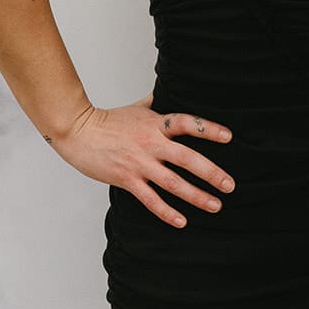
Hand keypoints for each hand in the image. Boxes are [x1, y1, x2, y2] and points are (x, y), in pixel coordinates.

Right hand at [51, 94, 234, 227]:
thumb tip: (168, 87)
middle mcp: (151, 144)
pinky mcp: (127, 179)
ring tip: (215, 205)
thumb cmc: (106, 120)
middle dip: (211, 173)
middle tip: (230, 185)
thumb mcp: (136, 107)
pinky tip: (182, 221)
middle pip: (187, 158)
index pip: (187, 124)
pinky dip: (167, 212)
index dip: (208, 129)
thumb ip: (155, 102)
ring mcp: (140, 163)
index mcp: (155, 124)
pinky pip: (151, 199)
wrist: (77, 132)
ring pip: (173, 183)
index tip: (229, 137)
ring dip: (196, 196)